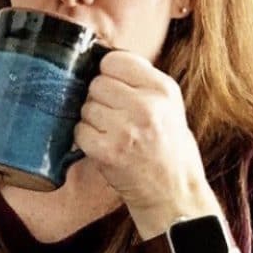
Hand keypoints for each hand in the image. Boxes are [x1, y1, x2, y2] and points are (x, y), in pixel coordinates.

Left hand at [74, 51, 217, 232]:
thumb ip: (139, 82)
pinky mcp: (108, 151)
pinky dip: (85, 139)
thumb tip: (99, 60)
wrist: (173, 192)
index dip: (107, 73)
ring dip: (91, 120)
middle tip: (114, 117)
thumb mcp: (168, 106)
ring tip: (112, 133)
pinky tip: (102, 146)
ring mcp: (126, 129)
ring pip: (85, 107)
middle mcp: (146, 106)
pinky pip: (79, 131)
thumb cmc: (167, 147)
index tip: (113, 87)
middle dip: (99, 99)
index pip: (114, 60)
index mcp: (163, 89)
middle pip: (96, 83)